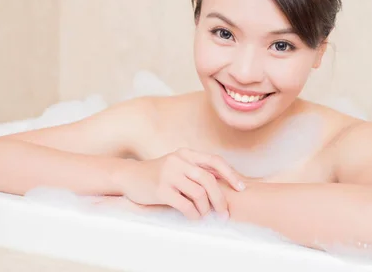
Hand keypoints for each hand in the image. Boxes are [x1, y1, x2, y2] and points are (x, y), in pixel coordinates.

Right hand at [115, 148, 245, 219]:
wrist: (130, 176)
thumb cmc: (158, 174)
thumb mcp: (177, 165)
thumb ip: (196, 170)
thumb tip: (225, 183)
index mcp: (186, 154)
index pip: (214, 161)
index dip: (231, 174)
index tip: (241, 188)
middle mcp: (179, 161)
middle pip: (209, 180)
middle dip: (220, 199)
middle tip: (224, 213)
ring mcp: (169, 174)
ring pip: (199, 194)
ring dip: (205, 208)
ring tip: (204, 214)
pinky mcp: (161, 189)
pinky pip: (185, 205)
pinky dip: (193, 214)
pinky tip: (193, 217)